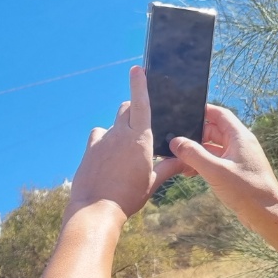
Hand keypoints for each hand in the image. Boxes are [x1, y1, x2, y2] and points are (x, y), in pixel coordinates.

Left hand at [66, 67, 184, 223]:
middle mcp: (119, 134)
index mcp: (139, 138)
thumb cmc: (128, 197)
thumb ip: (170, 167)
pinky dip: (105, 141)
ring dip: (120, 129)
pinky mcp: (89, 150)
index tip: (137, 69)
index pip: (140, 103)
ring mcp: (102, 141)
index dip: (139, 84)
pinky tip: (107, 157)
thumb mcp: (153, 182)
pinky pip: (98, 137)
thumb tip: (187, 161)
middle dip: (134, 109)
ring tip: (125, 149)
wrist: (96, 209)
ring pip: (112, 124)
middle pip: (126, 109)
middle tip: (142, 122)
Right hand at [169, 104, 277, 226]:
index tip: (182, 112)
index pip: (219, 114)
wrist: (267, 214)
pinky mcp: (236, 171)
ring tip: (178, 159)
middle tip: (174, 141)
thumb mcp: (215, 170)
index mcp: (239, 136)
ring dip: (196, 152)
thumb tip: (175, 141)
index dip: (202, 110)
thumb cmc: (246, 190)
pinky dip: (202, 163)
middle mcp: (240, 144)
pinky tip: (189, 172)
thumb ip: (193, 154)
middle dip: (194, 135)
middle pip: (213, 131)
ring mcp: (238, 158)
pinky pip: (216, 161)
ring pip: (213, 147)